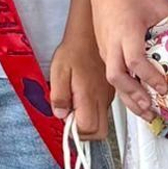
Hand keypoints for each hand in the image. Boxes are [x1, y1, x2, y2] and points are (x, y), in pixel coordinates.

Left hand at [49, 22, 112, 140]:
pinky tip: (82, 98)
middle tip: (70, 119)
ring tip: (74, 105)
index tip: (65, 121)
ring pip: (103, 123)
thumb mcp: (58, 72)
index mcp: (89, 96)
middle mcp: (102, 98)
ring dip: (88, 121)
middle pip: (100, 132)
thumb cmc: (74, 51)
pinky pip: (103, 110)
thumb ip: (58, 97)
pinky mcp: (109, 92)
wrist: (89, 35)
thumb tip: (59, 114)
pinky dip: (92, 111)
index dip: (74, 131)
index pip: (88, 128)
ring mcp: (108, 96)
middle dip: (84, 133)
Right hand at [85, 0, 167, 121]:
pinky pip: (112, 73)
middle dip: (134, 97)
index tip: (163, 87)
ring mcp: (104, 48)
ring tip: (145, 113)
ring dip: (128, 98)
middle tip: (151, 110)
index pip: (134, 61)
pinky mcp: (102, 50)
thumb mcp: (158, 3)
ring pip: (112, 80)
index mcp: (126, 31)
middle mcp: (112, 43)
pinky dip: (124, 88)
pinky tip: (137, 96)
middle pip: (117, 77)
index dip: (149, 77)